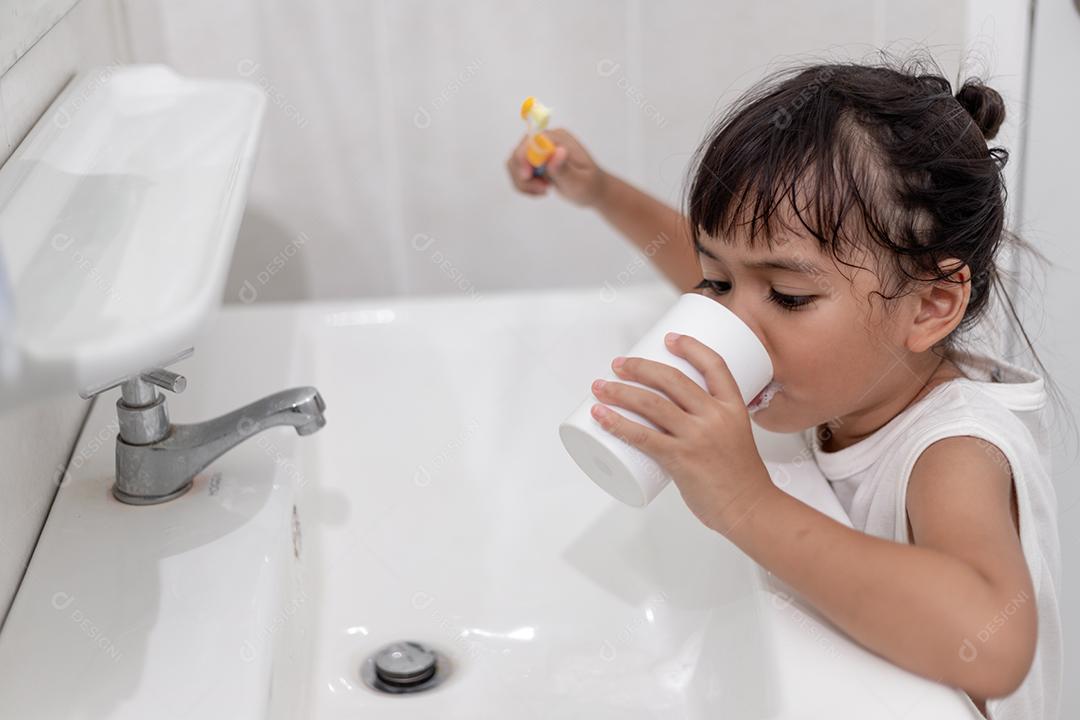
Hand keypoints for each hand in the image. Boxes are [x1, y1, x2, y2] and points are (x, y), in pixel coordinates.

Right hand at [505, 128, 607, 206]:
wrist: (592, 191)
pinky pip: (518, 173)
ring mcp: (539, 152)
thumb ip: (564, 168)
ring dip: (523, 183)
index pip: (531, 140)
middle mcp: (546, 141)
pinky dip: (524, 186)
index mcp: (558, 138)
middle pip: (518, 152)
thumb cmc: (590, 185)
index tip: (527, 176)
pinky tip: (541, 191)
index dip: (523, 156)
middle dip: (523, 174)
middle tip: (542, 189)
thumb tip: (556, 151)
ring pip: (514, 164)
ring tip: (543, 191)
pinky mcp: (535, 163)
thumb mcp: (579, 181)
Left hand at [589, 332, 775, 532]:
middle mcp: (715, 416)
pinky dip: (616, 423)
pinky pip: (641, 436)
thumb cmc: (741, 478)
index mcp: (734, 407)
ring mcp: (697, 436)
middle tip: (618, 365)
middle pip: (672, 379)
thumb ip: (708, 421)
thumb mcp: (735, 435)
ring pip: (651, 403)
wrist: (750, 508)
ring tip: (600, 387)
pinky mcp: (680, 459)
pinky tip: (600, 415)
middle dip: (639, 367)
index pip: (714, 364)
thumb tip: (671, 417)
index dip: (690, 347)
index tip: (669, 339)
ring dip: (620, 391)